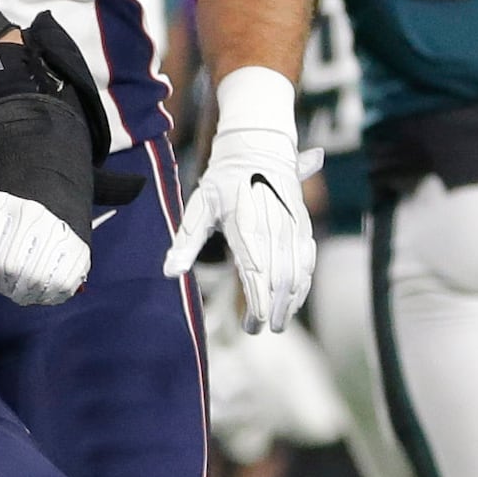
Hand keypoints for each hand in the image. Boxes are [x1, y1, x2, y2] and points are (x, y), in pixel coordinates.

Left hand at [0, 192, 90, 307]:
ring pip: (37, 278)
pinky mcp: (79, 247)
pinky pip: (62, 284)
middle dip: (5, 283)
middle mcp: (31, 211)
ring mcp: (58, 228)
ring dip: (25, 292)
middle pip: (12, 267)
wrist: (39, 221)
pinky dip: (48, 295)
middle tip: (6, 282)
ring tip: (22, 287)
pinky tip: (40, 289)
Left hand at [161, 67, 313, 332]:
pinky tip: (296, 298)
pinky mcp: (303, 225)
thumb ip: (185, 242)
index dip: (258, 305)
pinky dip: (304, 282)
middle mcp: (275, 229)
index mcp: (248, 228)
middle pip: (281, 280)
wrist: (258, 147)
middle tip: (262, 329)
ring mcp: (293, 228)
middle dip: (274, 309)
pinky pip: (308, 260)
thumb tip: (169, 273)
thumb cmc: (223, 180)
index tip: (251, 326)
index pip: (257, 275)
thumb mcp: (199, 207)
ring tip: (279, 321)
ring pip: (299, 273)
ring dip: (292, 300)